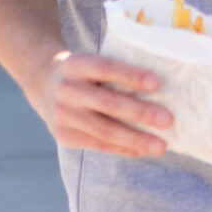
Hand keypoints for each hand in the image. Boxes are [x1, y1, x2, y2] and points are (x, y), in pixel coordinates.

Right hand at [33, 50, 171, 155]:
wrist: (43, 83)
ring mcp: (63, 115)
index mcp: (76, 63)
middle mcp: (67, 89)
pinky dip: (123, 148)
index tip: (156, 83)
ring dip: (136, 139)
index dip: (130, 76)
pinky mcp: (65, 136)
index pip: (105, 68)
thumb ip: (116, 70)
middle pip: (107, 103)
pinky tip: (143, 151)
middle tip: (168, 120)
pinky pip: (99, 144)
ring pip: (104, 130)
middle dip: (140, 113)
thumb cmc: (85, 71)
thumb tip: (163, 84)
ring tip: (161, 145)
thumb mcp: (92, 60)